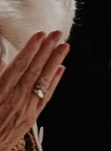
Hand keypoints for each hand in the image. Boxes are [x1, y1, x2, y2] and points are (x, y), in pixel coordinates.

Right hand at [0, 32, 68, 148]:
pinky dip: (53, 81)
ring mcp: (26, 109)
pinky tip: (60, 69)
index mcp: (0, 92)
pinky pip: (45, 96)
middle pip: (34, 70)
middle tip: (57, 33)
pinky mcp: (31, 117)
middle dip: (47, 50)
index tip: (40, 34)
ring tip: (64, 46)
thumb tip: (2, 60)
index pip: (19, 66)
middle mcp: (15, 99)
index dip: (30, 49)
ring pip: (43, 81)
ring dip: (54, 62)